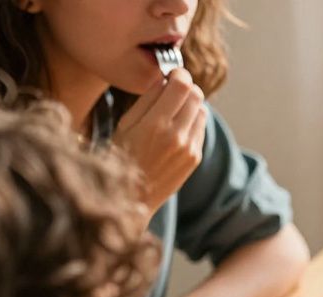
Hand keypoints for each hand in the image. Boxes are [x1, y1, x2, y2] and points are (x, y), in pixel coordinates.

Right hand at [113, 67, 208, 212]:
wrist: (131, 197)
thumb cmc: (121, 156)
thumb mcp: (125, 123)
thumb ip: (148, 99)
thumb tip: (166, 79)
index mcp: (155, 124)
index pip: (182, 85)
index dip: (179, 74)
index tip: (172, 74)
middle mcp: (177, 136)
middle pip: (197, 95)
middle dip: (186, 87)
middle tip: (172, 89)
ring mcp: (189, 149)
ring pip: (202, 110)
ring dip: (190, 105)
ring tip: (172, 110)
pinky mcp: (195, 158)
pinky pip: (200, 128)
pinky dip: (191, 122)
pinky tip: (175, 128)